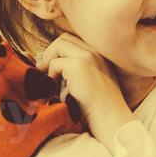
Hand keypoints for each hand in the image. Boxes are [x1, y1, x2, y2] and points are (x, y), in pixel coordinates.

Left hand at [34, 32, 132, 152]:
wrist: (111, 118)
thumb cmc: (101, 106)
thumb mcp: (94, 80)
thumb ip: (81, 68)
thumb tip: (52, 62)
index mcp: (101, 53)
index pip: (74, 40)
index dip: (59, 50)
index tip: (52, 66)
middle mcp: (96, 50)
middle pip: (64, 39)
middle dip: (51, 52)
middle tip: (44, 69)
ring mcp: (88, 56)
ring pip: (58, 45)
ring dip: (49, 60)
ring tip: (49, 78)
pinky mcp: (78, 66)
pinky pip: (55, 63)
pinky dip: (51, 74)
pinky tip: (56, 87)